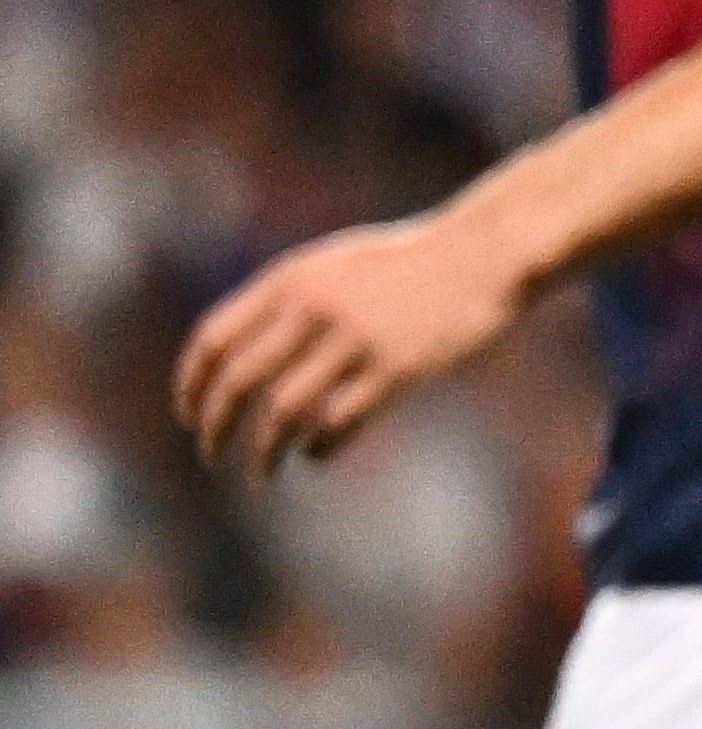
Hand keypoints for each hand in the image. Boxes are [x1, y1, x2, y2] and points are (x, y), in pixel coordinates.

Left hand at [175, 210, 532, 479]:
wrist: (486, 252)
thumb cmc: (411, 262)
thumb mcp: (338, 264)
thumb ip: (288, 300)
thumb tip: (230, 360)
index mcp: (293, 277)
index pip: (213, 339)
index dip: (191, 385)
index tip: (189, 417)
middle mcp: (316, 305)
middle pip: (240, 381)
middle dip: (215, 428)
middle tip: (210, 455)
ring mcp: (357, 337)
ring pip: (283, 413)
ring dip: (262, 454)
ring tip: (259, 476)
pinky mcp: (397, 367)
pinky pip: (337, 423)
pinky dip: (317, 450)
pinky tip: (315, 456)